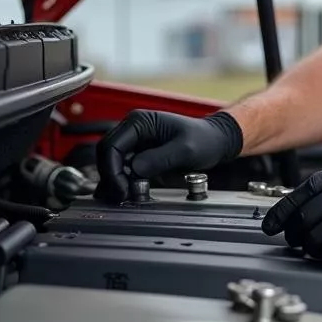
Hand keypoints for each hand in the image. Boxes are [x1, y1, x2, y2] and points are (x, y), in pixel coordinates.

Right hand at [95, 109, 242, 201]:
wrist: (215, 141)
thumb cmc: (204, 140)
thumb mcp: (186, 150)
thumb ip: (160, 158)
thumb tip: (134, 169)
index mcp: (140, 122)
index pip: (111, 146)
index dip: (112, 171)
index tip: (122, 190)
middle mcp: (132, 129)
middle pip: (106, 154)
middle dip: (110, 178)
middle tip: (121, 197)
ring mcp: (134, 141)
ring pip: (111, 163)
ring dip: (114, 181)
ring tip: (122, 199)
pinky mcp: (139, 154)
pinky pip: (122, 168)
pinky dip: (121, 182)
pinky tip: (125, 194)